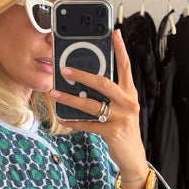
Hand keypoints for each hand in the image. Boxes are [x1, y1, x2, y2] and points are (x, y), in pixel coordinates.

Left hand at [51, 29, 148, 182]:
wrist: (132, 155)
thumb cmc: (122, 127)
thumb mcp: (120, 107)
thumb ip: (108, 94)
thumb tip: (85, 80)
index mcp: (129, 93)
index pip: (126, 66)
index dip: (120, 49)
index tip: (114, 33)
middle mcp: (128, 102)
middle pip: (103, 83)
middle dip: (82, 75)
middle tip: (64, 69)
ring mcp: (121, 118)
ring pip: (92, 104)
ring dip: (70, 99)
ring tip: (55, 94)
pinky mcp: (112, 132)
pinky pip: (88, 124)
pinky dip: (73, 121)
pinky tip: (62, 118)